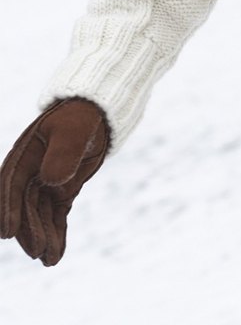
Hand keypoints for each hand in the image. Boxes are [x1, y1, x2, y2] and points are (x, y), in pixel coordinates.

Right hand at [0, 97, 109, 265]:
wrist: (95, 114)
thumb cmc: (80, 117)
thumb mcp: (73, 130)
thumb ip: (63, 152)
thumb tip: (50, 181)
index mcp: (25, 155)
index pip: (11, 185)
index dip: (8, 208)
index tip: (7, 233)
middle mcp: (31, 172)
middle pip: (25, 205)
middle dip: (30, 230)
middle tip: (38, 252)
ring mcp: (45, 183)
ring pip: (40, 215)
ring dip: (44, 237)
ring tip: (50, 261)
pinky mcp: (61, 191)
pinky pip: (56, 215)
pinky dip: (57, 234)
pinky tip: (58, 255)